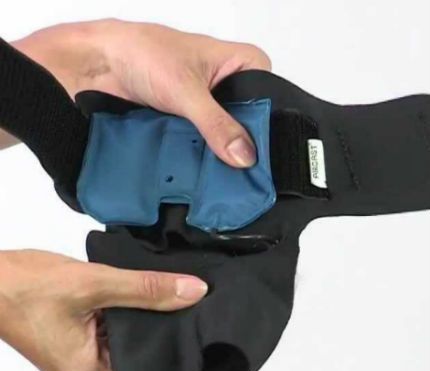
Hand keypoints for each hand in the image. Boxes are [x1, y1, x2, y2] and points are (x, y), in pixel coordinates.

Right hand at [0, 249, 206, 370]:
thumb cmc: (28, 286)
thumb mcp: (95, 283)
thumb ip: (146, 289)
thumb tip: (195, 291)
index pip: (150, 356)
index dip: (172, 327)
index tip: (194, 303)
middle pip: (139, 345)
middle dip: (155, 317)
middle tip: (178, 290)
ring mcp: (81, 362)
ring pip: (127, 334)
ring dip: (137, 311)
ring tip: (157, 287)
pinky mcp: (77, 344)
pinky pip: (112, 329)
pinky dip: (122, 309)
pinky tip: (133, 291)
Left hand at [12, 19, 271, 166]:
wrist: (101, 64)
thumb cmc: (142, 52)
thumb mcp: (186, 90)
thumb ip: (216, 124)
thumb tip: (243, 154)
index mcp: (241, 63)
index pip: (269, 101)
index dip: (264, 131)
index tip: (259, 159)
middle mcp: (229, 85)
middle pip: (248, 124)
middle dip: (240, 147)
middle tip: (239, 174)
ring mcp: (209, 107)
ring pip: (226, 137)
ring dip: (219, 155)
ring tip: (219, 178)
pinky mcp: (191, 122)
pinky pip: (205, 144)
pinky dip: (202, 156)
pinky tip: (200, 172)